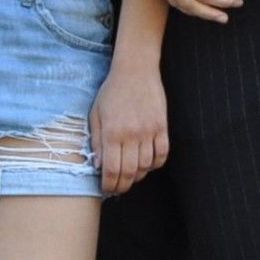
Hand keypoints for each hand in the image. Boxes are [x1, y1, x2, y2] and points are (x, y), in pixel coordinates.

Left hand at [92, 62, 167, 193]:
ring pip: (146, 166)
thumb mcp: (96, 114)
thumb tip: (98, 166)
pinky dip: (156, 164)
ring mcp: (149, 132)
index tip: (106, 189)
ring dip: (138, 176)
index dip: (109, 185)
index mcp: (112, 133)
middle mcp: (132, 135)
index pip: (112, 170)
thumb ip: (97, 141)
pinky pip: (162, 154)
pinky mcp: (162, 127)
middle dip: (122, 185)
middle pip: (130, 172)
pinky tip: (147, 164)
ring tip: (130, 176)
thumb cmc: (112, 91)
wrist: (136, 70)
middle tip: (118, 188)